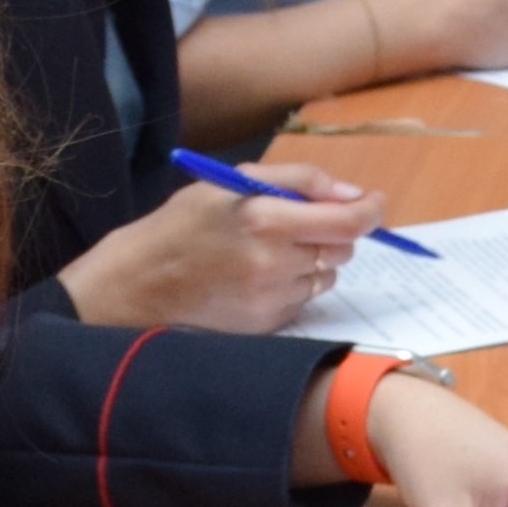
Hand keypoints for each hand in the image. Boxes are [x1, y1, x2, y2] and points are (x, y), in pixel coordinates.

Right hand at [57, 161, 388, 332]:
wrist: (135, 287)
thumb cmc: (180, 228)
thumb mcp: (229, 183)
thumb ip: (298, 181)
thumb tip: (353, 196)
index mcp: (265, 219)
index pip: (349, 221)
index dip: (370, 211)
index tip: (372, 204)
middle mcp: (273, 263)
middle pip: (342, 249)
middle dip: (332, 232)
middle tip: (297, 223)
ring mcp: (271, 299)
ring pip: (325, 276)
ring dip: (311, 261)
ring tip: (265, 252)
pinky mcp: (267, 325)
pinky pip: (302, 300)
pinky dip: (291, 286)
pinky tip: (254, 278)